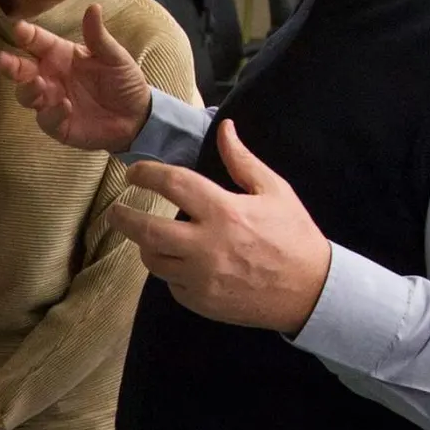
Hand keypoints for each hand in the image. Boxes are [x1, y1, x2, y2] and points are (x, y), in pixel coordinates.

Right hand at [0, 4, 152, 151]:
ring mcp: (51, 102)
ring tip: (37, 83)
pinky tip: (65, 106)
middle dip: (9, 65)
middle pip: (21, 70)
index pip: (37, 42)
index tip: (19, 29)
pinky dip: (52, 113)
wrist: (137, 116)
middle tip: (2, 59)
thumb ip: (98, 36)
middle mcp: (50, 77)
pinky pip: (46, 120)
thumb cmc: (123, 81)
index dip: (26, 35)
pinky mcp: (58, 125)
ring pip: (26, 95)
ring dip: (27, 89)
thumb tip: (93, 7)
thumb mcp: (114, 56)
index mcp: (60, 55)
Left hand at [107, 120, 331, 333]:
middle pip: (146, 230)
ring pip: (153, 260)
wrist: (313, 292)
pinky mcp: (202, 302)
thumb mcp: (274, 191)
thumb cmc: (294, 236)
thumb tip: (224, 127)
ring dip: (147, 246)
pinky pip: (171, 284)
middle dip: (123, 217)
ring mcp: (202, 278)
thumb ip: (242, 160)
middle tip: (116, 210)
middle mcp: (208, 246)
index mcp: (225, 212)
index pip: (172, 184)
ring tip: (150, 236)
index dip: (146, 174)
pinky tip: (182, 263)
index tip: (134, 172)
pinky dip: (172, 272)